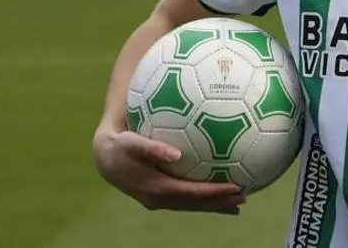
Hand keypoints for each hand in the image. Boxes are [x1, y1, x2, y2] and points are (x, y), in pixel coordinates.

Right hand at [93, 127, 246, 213]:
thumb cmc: (120, 145)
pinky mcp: (158, 194)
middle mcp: (159, 199)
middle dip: (219, 203)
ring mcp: (158, 199)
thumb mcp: (132, 143)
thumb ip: (152, 148)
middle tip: (243, 198)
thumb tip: (176, 154)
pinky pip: (184, 198)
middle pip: (194, 204)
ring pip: (190, 204)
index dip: (214, 193)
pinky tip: (216, 190)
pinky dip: (201, 197)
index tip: (236, 188)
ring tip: (236, 203)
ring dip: (213, 204)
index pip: (191, 194)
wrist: (104, 157)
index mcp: (156, 189)